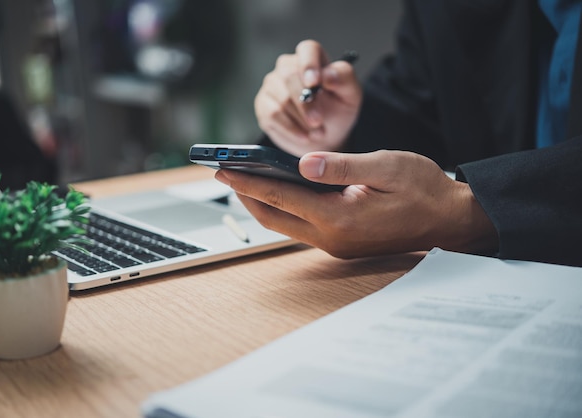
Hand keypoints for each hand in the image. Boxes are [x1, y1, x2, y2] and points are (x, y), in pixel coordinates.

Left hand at [215, 150, 498, 257]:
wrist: (450, 219)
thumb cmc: (423, 189)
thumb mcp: (386, 166)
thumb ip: (342, 166)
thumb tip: (303, 163)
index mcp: (338, 217)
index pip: (280, 196)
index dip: (247, 181)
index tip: (222, 169)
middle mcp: (331, 237)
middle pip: (273, 217)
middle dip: (245, 195)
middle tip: (224, 172)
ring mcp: (335, 244)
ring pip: (285, 224)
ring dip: (262, 202)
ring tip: (244, 178)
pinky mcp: (341, 243)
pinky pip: (301, 226)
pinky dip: (283, 208)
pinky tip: (279, 190)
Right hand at [254, 40, 362, 156]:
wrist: (325, 137)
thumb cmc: (338, 111)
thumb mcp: (350, 95)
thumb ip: (343, 79)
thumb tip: (327, 74)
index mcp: (312, 58)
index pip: (307, 49)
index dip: (309, 65)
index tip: (314, 83)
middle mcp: (288, 67)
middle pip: (290, 76)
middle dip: (306, 103)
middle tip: (318, 121)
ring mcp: (272, 85)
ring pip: (282, 100)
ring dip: (301, 120)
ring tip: (317, 132)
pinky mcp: (263, 105)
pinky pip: (273, 115)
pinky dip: (291, 129)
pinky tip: (304, 136)